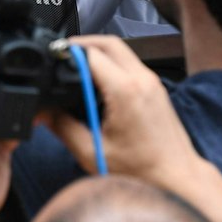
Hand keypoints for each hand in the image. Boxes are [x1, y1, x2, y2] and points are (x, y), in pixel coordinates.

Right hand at [43, 35, 204, 189]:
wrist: (178, 179)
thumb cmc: (142, 171)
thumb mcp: (92, 152)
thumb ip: (62, 128)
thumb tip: (43, 112)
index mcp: (125, 91)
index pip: (92, 54)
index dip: (69, 52)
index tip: (54, 56)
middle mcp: (142, 80)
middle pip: (108, 42)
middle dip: (83, 43)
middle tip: (63, 53)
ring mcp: (152, 83)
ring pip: (121, 51)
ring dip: (99, 53)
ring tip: (78, 68)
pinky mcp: (156, 89)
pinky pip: (130, 64)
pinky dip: (112, 64)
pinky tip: (98, 83)